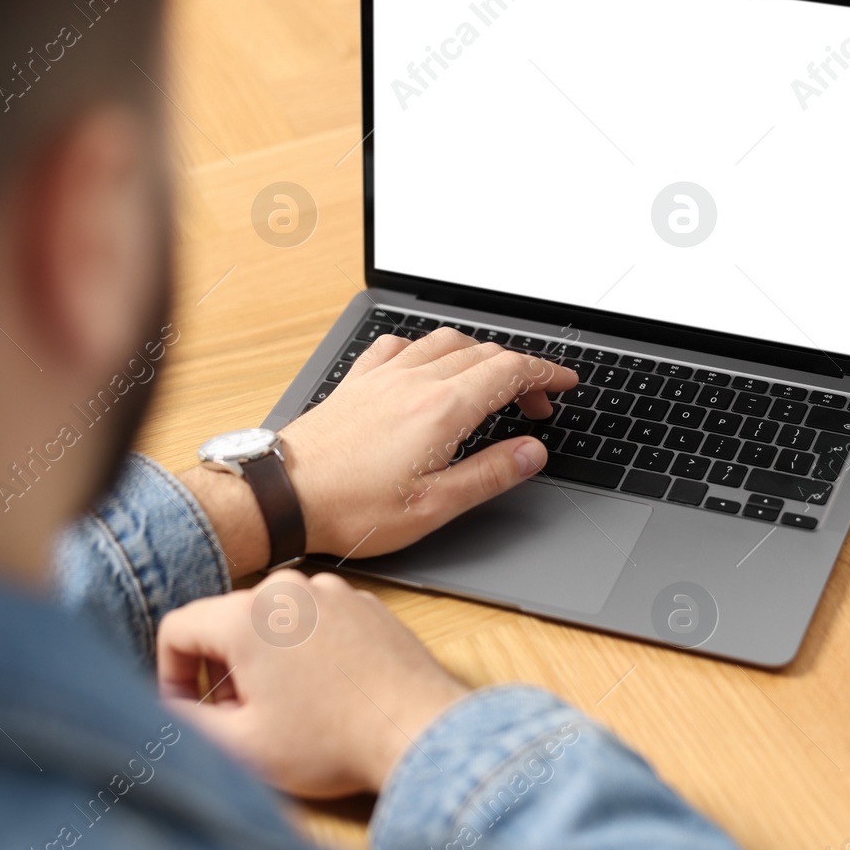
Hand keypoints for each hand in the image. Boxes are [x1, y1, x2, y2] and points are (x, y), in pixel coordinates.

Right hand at [157, 570, 468, 796]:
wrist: (416, 729)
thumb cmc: (333, 741)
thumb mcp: (241, 745)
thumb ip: (186, 723)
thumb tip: (166, 712)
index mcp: (246, 615)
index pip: (178, 628)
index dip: (171, 674)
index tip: (189, 708)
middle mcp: (287, 589)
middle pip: (226, 622)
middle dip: (224, 672)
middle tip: (244, 718)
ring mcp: (331, 591)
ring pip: (272, 621)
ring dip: (266, 661)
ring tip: (290, 708)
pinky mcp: (364, 604)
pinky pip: (315, 621)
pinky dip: (307, 651)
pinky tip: (327, 693)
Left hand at [279, 327, 577, 558]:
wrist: (284, 496)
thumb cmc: (352, 507)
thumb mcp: (435, 505)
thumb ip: (490, 474)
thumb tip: (531, 452)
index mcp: (441, 409)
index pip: (510, 371)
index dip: (546, 373)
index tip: (564, 383)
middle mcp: (414, 381)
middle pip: (484, 353)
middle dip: (520, 371)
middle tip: (535, 403)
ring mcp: (382, 376)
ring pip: (446, 342)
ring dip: (479, 354)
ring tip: (490, 382)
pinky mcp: (357, 382)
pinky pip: (401, 345)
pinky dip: (428, 349)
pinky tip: (426, 367)